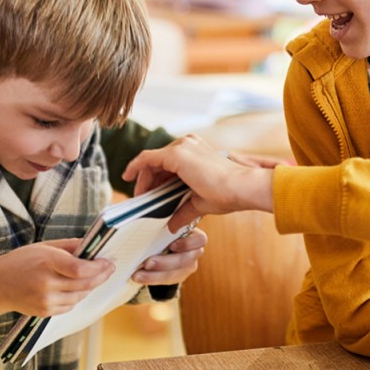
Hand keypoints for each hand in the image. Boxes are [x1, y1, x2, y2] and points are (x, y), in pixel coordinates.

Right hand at [0, 239, 114, 316]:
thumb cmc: (21, 261)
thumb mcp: (44, 246)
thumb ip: (69, 246)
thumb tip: (92, 247)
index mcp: (47, 262)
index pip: (80, 269)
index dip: (98, 268)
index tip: (108, 262)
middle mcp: (46, 283)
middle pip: (84, 284)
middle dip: (101, 276)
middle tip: (109, 269)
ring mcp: (45, 300)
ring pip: (80, 296)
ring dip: (89, 287)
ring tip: (92, 277)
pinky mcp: (44, 312)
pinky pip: (70, 305)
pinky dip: (77, 296)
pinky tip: (75, 288)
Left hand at [123, 134, 279, 231]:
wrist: (241, 188)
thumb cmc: (227, 194)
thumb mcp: (200, 202)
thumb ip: (183, 210)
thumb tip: (172, 226)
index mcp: (196, 151)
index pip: (168, 163)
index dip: (155, 179)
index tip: (148, 194)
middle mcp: (188, 144)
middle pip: (157, 161)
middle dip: (147, 181)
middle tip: (141, 199)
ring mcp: (182, 146)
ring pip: (151, 161)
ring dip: (142, 179)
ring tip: (138, 197)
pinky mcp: (176, 154)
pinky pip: (147, 159)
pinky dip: (136, 169)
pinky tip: (128, 179)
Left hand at [132, 226, 206, 285]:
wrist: (162, 241)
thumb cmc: (164, 228)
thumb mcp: (165, 224)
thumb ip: (163, 223)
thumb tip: (150, 220)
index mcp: (193, 234)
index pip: (200, 240)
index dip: (187, 244)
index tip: (171, 246)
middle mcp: (193, 251)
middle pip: (185, 260)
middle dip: (165, 263)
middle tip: (147, 263)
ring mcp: (187, 265)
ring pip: (175, 274)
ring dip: (155, 275)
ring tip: (138, 275)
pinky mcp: (178, 276)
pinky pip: (167, 281)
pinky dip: (151, 279)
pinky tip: (139, 277)